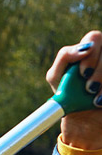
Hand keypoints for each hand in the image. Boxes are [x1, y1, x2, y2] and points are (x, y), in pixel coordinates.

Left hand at [46, 30, 101, 149]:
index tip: (82, 73)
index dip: (90, 55)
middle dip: (98, 70)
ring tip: (92, 96)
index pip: (94, 38)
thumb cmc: (66, 92)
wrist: (81, 117)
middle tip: (88, 87)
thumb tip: (84, 49)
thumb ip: (64, 57)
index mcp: (89, 49)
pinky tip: (100, 101)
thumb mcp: (56, 76)